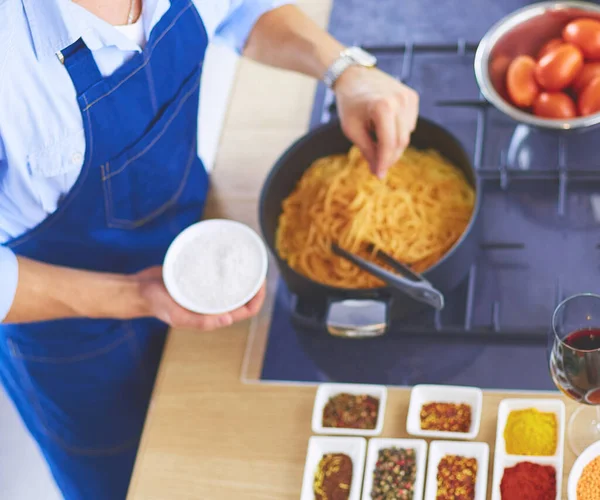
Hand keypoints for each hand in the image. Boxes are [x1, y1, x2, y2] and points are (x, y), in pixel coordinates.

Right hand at [134, 266, 265, 330]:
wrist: (140, 290)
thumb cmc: (157, 305)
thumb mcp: (177, 316)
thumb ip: (199, 321)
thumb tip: (228, 319)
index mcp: (213, 315)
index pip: (246, 310)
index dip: (258, 298)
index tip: (261, 282)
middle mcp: (214, 303)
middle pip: (244, 294)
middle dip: (255, 282)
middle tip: (258, 265)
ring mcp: (208, 290)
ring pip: (233, 282)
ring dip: (243, 272)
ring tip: (248, 257)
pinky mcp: (200, 277)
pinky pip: (219, 271)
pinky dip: (227, 264)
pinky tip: (229, 252)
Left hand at [334, 66, 418, 177]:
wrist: (353, 75)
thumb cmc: (349, 103)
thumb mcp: (352, 129)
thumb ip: (367, 150)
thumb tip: (379, 172)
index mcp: (382, 107)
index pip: (388, 143)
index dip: (384, 162)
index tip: (379, 175)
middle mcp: (400, 101)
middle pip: (401, 142)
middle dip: (389, 157)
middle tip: (376, 164)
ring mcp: (408, 97)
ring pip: (406, 135)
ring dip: (392, 144)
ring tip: (374, 137)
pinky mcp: (412, 97)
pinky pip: (409, 125)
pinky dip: (398, 132)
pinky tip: (383, 125)